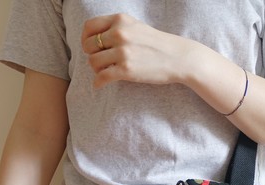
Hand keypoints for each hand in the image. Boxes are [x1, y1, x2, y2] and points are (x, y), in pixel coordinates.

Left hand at [81, 13, 198, 88]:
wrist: (179, 57)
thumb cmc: (157, 44)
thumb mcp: (136, 26)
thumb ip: (117, 28)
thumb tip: (95, 39)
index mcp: (120, 20)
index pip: (89, 27)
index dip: (85, 38)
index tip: (89, 47)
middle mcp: (119, 33)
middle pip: (89, 46)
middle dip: (92, 55)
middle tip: (101, 62)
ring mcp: (123, 52)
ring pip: (93, 62)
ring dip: (96, 70)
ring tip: (106, 72)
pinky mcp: (126, 70)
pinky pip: (101, 77)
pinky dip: (98, 83)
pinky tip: (99, 85)